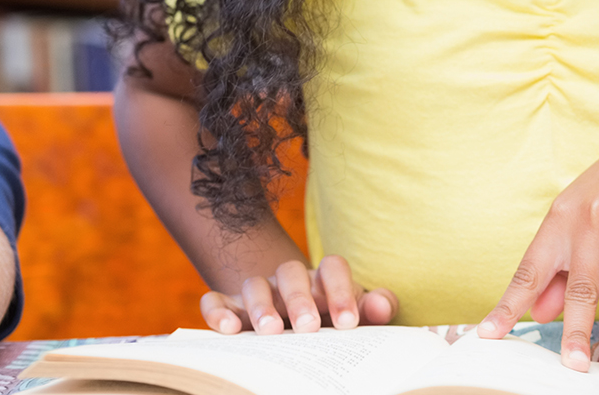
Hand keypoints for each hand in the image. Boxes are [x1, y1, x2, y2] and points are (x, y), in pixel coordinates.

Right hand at [200, 255, 398, 333]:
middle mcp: (289, 279)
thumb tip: (382, 306)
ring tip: (270, 331)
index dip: (341, 292)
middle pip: (292, 273)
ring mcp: (259, 291)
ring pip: (255, 284)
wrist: (297, 329)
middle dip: (300, 299)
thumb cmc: (332, 321)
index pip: (333, 268)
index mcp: (323, 276)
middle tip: (308, 328)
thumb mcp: (355, 315)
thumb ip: (374, 308)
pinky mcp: (230, 307)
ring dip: (261, 306)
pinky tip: (227, 330)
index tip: (349, 323)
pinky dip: (218, 312)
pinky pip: (216, 301)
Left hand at [478, 134, 598, 376]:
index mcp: (561, 219)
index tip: (490, 336)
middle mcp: (591, 221)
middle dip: (576, 331)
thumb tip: (539, 315)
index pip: (530, 271)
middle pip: (580, 287)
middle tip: (574, 366)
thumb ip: (556, 269)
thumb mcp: (576, 221)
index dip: (509, 305)